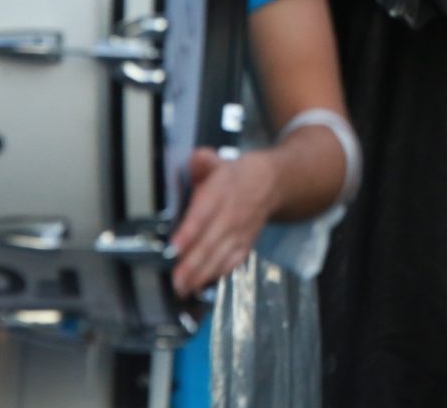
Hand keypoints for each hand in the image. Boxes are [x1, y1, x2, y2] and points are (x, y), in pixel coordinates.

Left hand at [170, 149, 278, 297]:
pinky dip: (217, 275)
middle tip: (174, 279)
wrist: (272, 182)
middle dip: (192, 264)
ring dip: (201, 275)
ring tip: (183, 288)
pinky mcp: (245, 244)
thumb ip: (202, 161)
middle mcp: (231, 215)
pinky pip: (232, 262)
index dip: (189, 232)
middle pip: (210, 242)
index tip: (174, 248)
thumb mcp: (218, 161)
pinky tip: (201, 285)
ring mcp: (240, 232)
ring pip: (220, 257)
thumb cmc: (237, 175)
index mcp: (221, 191)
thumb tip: (194, 159)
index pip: (203, 214)